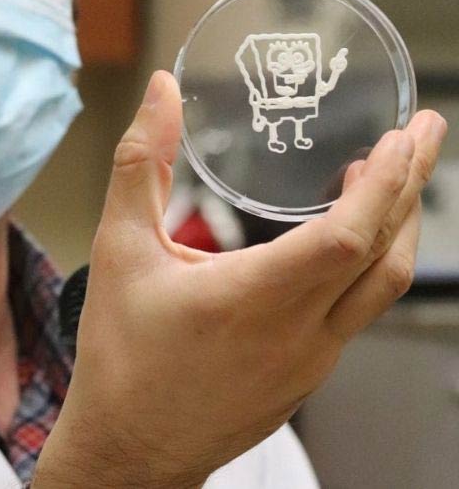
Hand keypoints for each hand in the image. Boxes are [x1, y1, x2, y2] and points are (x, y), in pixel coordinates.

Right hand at [34, 70, 446, 487]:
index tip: (406, 135)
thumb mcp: (118, 249)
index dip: (386, 183)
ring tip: (389, 178)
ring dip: (396, 227)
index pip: (349, 236)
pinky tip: (343, 243)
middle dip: (411, 187)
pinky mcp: (307, 379)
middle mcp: (298, 335)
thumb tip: (160, 92)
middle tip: (423, 133)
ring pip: (380, 289)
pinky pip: (357, 314)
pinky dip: (368, 264)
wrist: (130, 450)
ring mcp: (311, 363)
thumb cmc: (121, 355)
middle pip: (386, 257)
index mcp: (253, 300)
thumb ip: (142, 164)